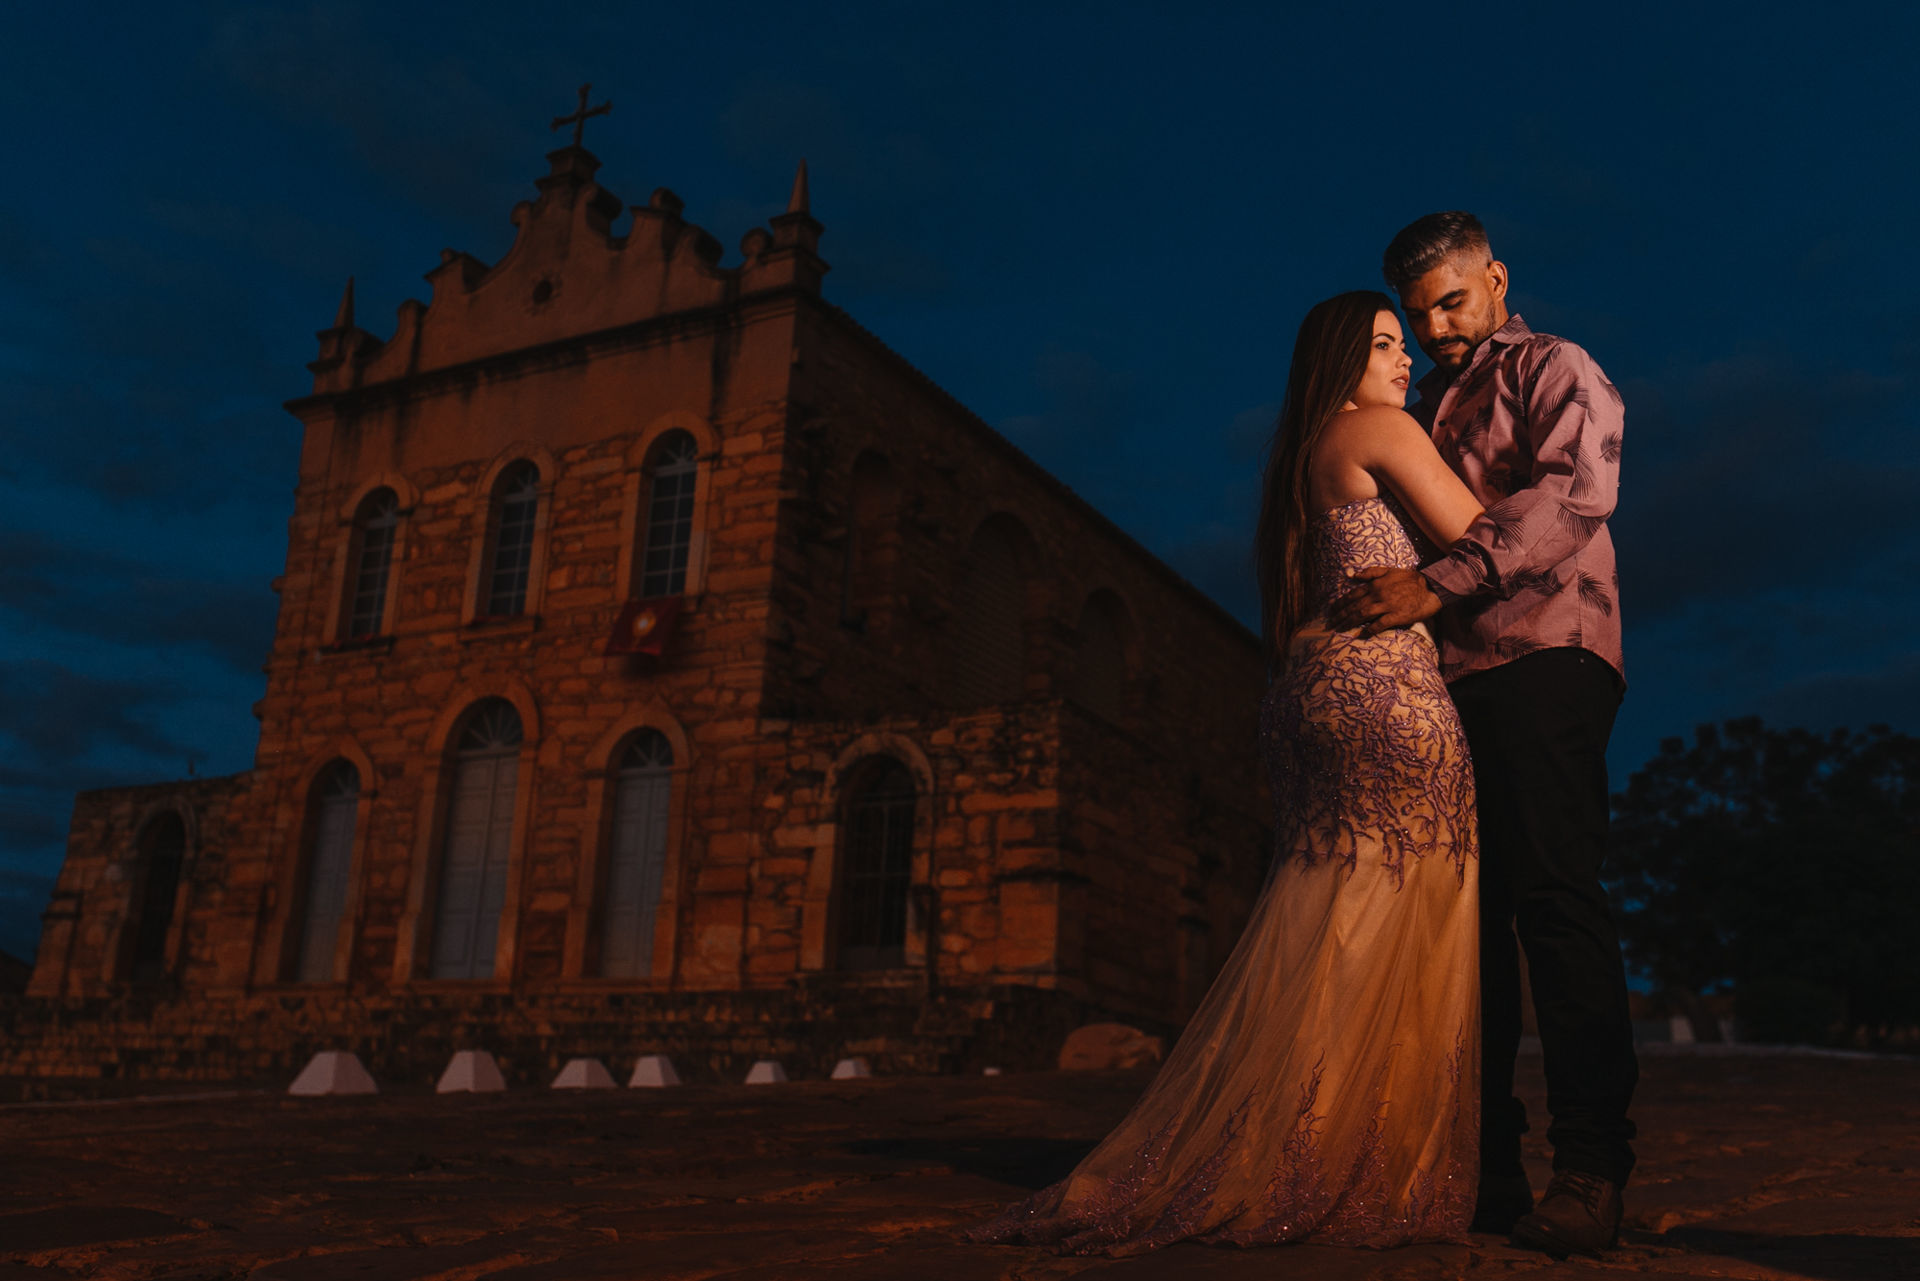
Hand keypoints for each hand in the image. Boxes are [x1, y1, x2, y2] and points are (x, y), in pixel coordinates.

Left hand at [1326, 566, 1441, 636]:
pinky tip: (1360, 635)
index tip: (1331, 610)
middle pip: (1354, 606)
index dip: (1340, 603)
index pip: (1352, 594)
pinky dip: (1369, 630)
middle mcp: (1377, 595)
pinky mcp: (1396, 616)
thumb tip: (1353, 576)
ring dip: (1349, 623)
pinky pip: (1379, 624)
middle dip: (1340, 615)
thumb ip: (1371, 573)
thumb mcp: (1390, 570)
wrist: (1431, 587)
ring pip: (1362, 615)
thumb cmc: (1410, 579)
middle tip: (1330, 624)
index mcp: (1375, 584)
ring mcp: (1387, 606)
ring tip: (1339, 629)